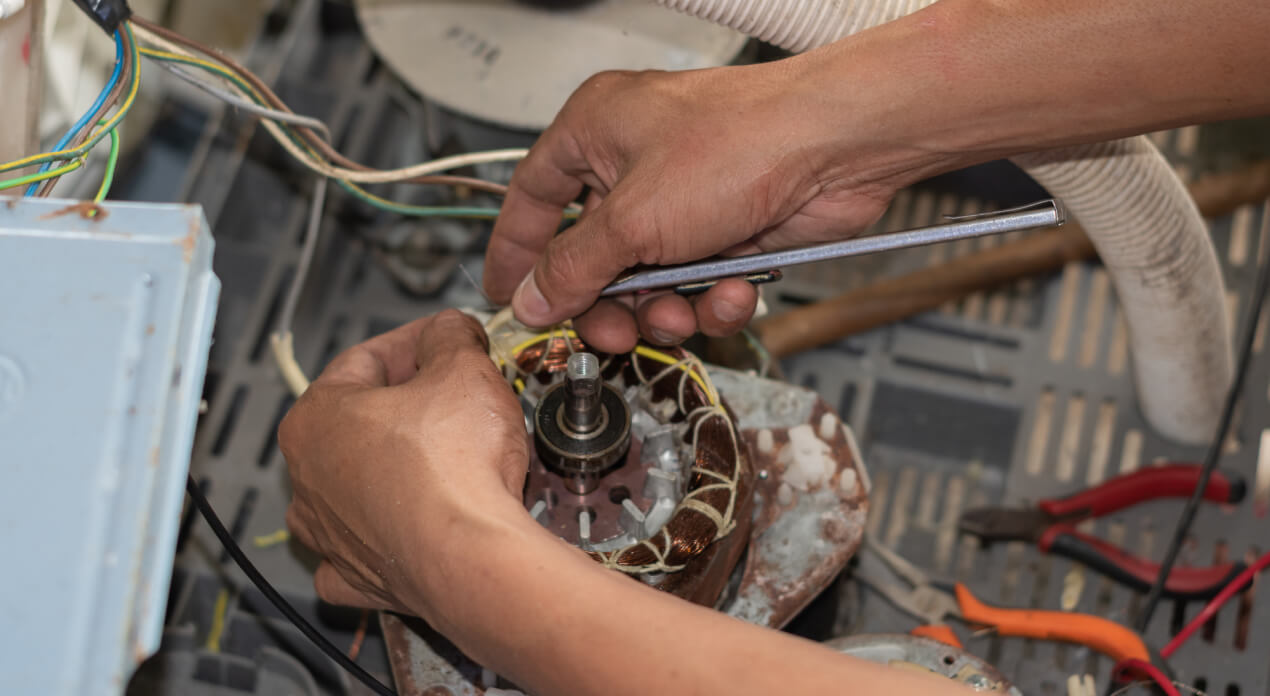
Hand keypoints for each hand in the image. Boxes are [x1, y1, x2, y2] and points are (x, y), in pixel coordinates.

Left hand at [279, 310, 530, 617]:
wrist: (474, 558)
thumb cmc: (457, 466)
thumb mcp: (463, 368)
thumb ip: (451, 337)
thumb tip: (449, 330)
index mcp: (316, 417)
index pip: (366, 359)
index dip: (417, 343)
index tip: (448, 341)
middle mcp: (308, 476)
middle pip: (360, 421)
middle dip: (410, 403)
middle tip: (457, 394)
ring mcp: (327, 532)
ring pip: (357, 483)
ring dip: (395, 465)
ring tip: (449, 455)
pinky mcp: (356, 576)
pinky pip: (364, 546)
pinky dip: (388, 531)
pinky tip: (415, 520)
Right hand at [483, 60, 913, 352]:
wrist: (836, 149)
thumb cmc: (740, 144)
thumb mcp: (633, 221)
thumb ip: (573, 269)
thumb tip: (531, 300)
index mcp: (594, 130)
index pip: (533, 196)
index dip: (516, 250)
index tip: (503, 297)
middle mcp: (634, 162)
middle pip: (592, 255)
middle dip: (606, 302)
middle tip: (612, 331)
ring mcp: (682, 199)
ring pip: (646, 280)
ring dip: (663, 307)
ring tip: (680, 310)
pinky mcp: (725, 229)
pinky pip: (695, 282)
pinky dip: (710, 297)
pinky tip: (730, 293)